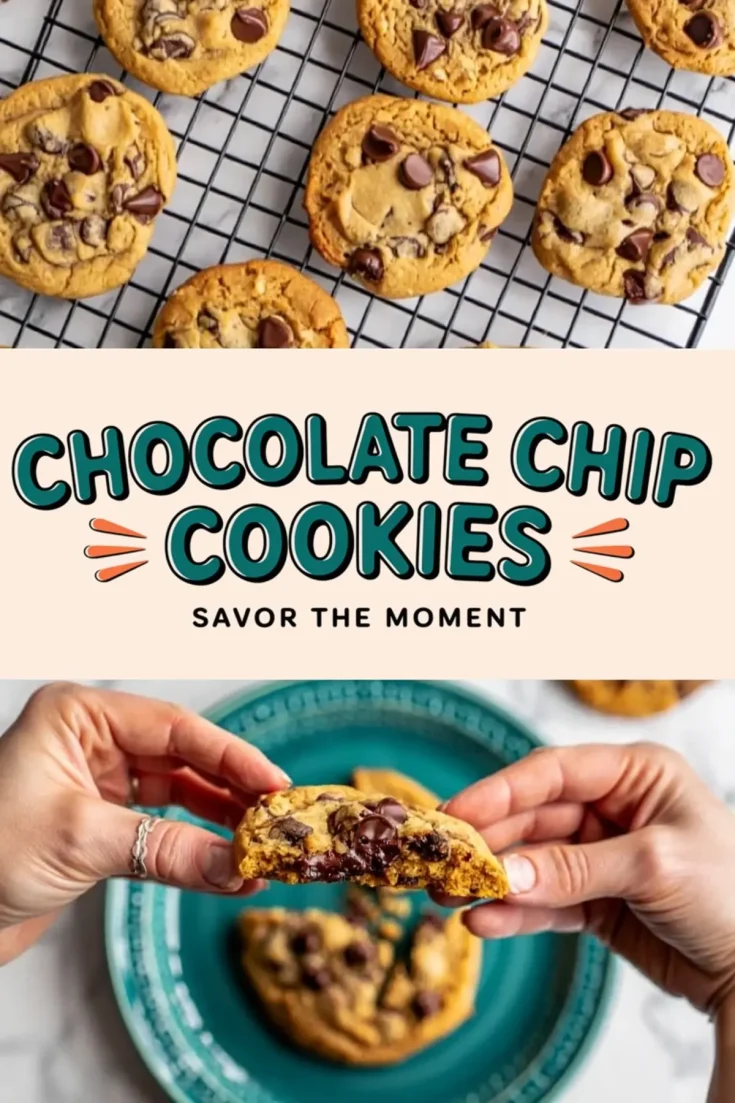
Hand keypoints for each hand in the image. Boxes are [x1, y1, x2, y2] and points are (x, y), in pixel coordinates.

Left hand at [0, 683, 289, 963]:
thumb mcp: (82, 841)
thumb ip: (167, 850)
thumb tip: (237, 867)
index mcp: (78, 715)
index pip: (173, 726)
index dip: (231, 755)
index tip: (274, 784)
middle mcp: (91, 739)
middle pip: (182, 754)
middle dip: (232, 787)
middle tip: (278, 816)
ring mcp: (97, 779)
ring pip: (178, 788)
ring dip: (219, 818)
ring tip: (260, 843)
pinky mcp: (100, 820)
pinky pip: (161, 822)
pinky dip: (192, 842)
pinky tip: (224, 859)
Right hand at [442, 742, 734, 1015]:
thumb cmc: (731, 895)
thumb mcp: (654, 867)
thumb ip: (575, 869)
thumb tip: (506, 875)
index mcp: (637, 774)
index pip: (554, 771)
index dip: (501, 790)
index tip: (457, 813)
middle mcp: (615, 808)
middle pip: (535, 816)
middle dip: (490, 842)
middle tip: (445, 862)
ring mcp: (603, 855)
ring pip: (534, 861)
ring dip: (494, 881)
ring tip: (451, 897)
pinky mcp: (597, 901)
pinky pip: (546, 902)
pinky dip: (516, 914)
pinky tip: (486, 923)